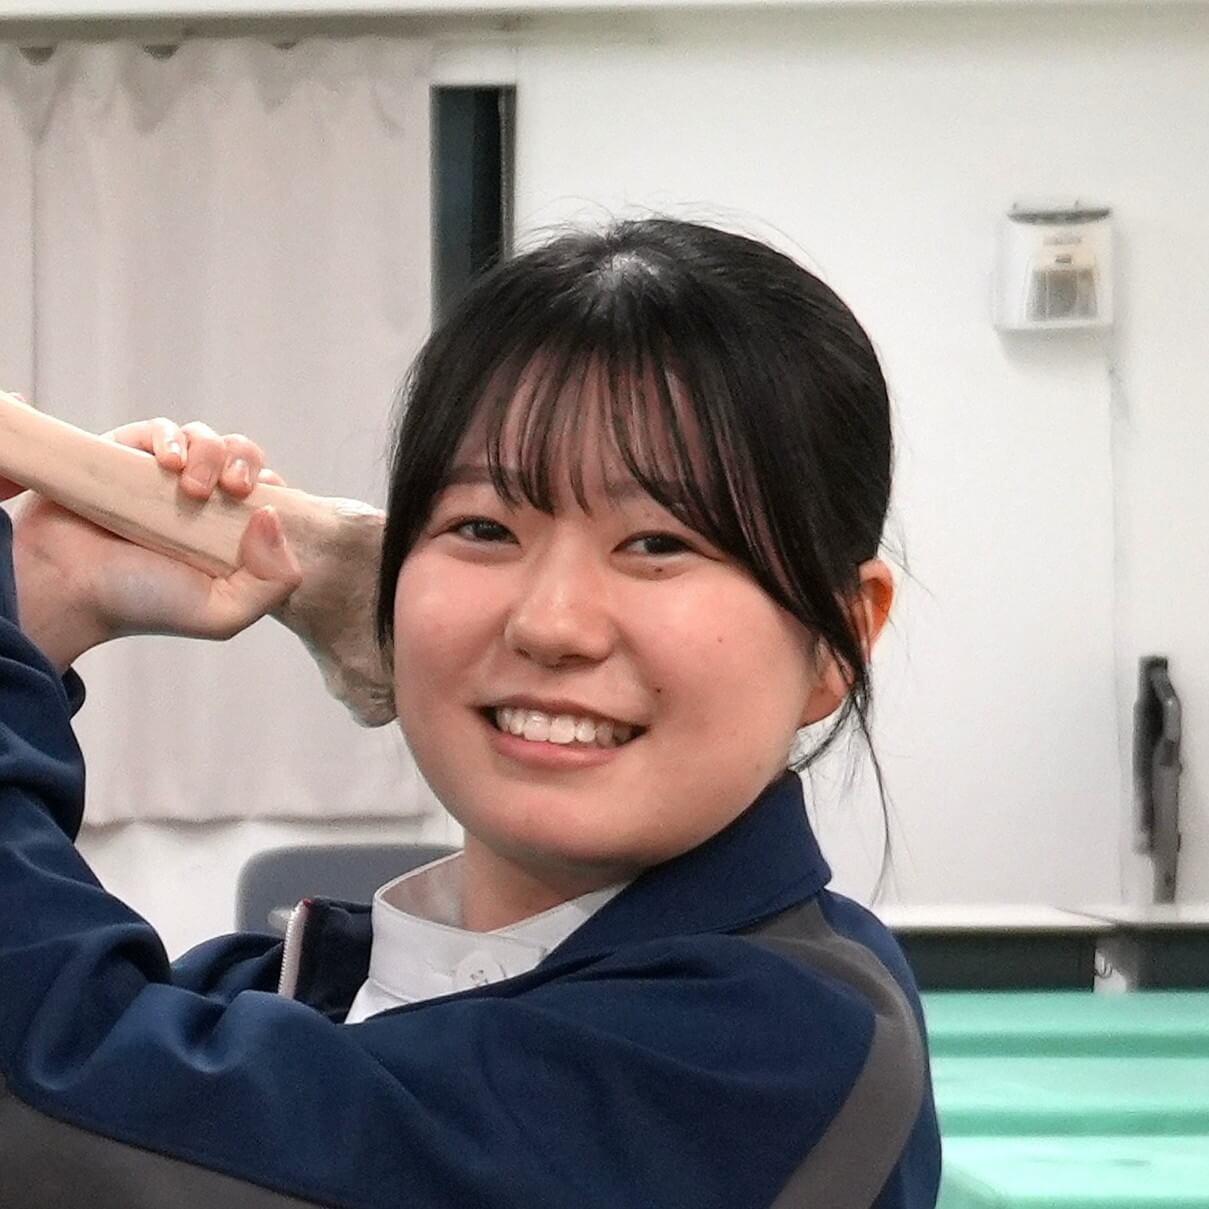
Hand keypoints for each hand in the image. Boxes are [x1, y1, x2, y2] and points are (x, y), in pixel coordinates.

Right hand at [11, 414, 302, 671]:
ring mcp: (165, 477)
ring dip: (211, 452)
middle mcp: (202, 503)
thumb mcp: (224, 614)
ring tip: (192, 486)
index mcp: (229, 534)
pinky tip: (169, 461)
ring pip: (207, 439)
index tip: (264, 508)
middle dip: (246, 463)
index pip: (270, 495)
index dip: (274, 491)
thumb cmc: (143, 603)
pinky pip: (161, 429)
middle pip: (243, 457)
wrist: (69, 588)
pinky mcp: (128, 455)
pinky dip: (172, 437)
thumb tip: (273, 515)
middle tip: (233, 489)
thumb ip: (274, 581)